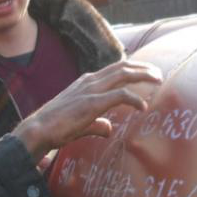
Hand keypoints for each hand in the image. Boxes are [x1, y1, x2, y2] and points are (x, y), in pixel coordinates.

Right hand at [13, 60, 161, 162]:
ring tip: (158, 80)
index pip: (113, 69)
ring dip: (143, 76)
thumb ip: (97, 124)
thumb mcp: (81, 123)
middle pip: (122, 67)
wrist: (39, 129)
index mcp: (86, 82)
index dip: (132, 69)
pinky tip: (143, 107)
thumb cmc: (56, 127)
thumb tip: (109, 129)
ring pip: (123, 74)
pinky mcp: (92, 103)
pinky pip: (120, 95)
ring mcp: (91, 90)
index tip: (146, 73)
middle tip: (158, 74)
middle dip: (143, 68)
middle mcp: (90, 81)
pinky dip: (135, 99)